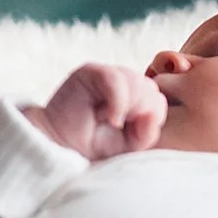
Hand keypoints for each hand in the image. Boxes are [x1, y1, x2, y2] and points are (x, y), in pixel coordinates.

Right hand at [27, 63, 165, 160]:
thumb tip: (154, 114)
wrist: (60, 145)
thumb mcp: (130, 145)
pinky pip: (116, 80)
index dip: (151, 116)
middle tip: (120, 126)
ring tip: (112, 121)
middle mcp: (120, 80)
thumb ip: (148, 132)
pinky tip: (110, 117)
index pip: (157, 96)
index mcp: (132, 95)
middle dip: (141, 111)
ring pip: (137, 81)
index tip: (131, 132)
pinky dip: (118, 102)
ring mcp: (105, 74)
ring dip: (129, 107)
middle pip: (150, 87)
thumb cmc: (93, 146)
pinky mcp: (90, 71)